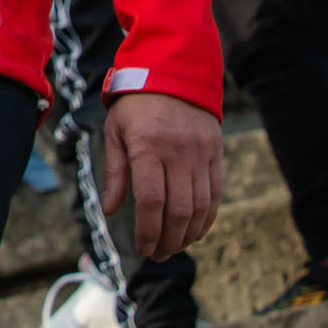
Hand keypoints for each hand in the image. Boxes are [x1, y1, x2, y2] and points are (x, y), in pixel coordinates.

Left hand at [105, 91, 223, 259]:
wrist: (172, 72)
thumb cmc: (135, 104)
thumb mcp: (115, 132)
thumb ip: (115, 173)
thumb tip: (111, 211)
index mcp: (148, 145)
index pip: (151, 200)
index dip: (148, 231)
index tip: (143, 248)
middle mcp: (178, 151)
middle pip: (178, 210)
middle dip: (168, 240)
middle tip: (158, 255)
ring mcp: (201, 153)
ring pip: (200, 206)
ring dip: (188, 234)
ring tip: (174, 247)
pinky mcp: (216, 153)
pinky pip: (215, 194)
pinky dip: (206, 218)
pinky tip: (194, 231)